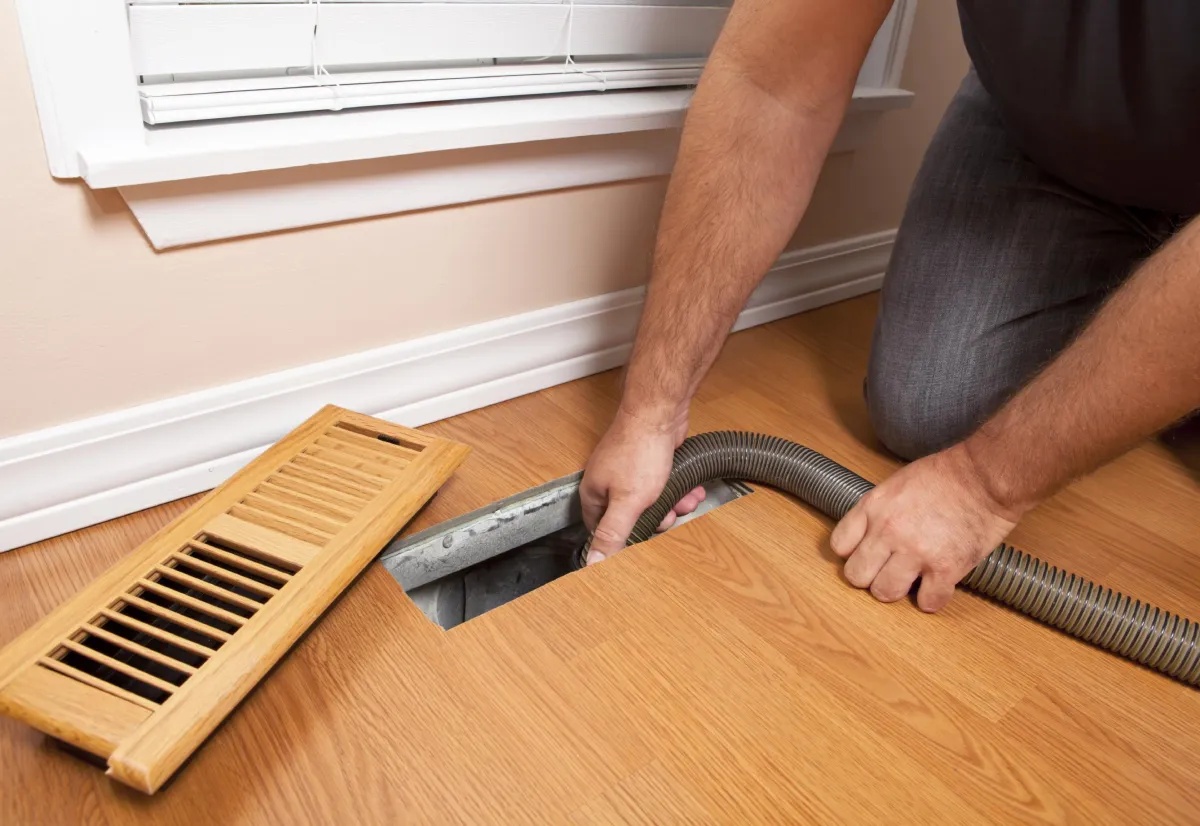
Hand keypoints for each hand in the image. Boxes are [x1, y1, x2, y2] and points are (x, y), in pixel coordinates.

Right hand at [580, 408, 704, 564]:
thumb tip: (593, 563)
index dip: (621, 538)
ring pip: (650, 501)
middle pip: (629, 516)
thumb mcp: (628, 501)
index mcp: (594, 493)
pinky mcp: (647, 462)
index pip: (600, 529)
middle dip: (655, 518)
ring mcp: (627, 471)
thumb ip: (611, 533)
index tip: (641, 540)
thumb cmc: (639, 451)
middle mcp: (607, 482)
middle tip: (669, 516)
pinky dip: (677, 488)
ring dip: (671, 503)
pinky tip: (690, 488)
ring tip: (685, 499)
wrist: (659, 413)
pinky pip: (661, 485)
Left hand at [830, 444, 1023, 611]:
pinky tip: (937, 587)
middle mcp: (888, 531)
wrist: (985, 477)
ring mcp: (916, 552)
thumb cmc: (946, 474)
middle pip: (857, 576)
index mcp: (874, 507)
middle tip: (885, 572)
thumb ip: (878, 511)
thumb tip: (869, 535)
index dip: (852, 553)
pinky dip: (931, 599)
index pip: (840, 545)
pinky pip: (927, 602)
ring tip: (911, 580)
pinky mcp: (946, 568)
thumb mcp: (896, 484)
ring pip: (885, 593)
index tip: (865, 554)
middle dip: (869, 577)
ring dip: (897, 590)